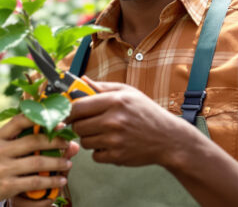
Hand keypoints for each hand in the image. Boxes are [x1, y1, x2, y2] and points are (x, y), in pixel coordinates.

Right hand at [0, 114, 72, 205]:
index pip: (19, 121)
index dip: (41, 119)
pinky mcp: (7, 186)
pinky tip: (59, 180)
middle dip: (56, 141)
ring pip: (38, 163)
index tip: (58, 120)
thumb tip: (38, 127)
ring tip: (68, 163)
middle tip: (69, 142)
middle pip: (34, 141)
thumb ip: (12, 137)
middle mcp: (0, 151)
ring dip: (57, 163)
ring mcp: (3, 169)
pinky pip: (34, 182)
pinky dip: (50, 182)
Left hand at [65, 77, 198, 168]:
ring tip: (104, 133)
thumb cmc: (147, 113)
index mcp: (114, 101)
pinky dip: (100, 152)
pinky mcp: (117, 156)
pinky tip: (111, 144)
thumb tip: (81, 80)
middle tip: (90, 122)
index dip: (68, 110)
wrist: (168, 138)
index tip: (68, 113)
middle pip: (77, 126)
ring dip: (90, 138)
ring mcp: (114, 140)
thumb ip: (102, 86)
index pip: (77, 107)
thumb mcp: (128, 92)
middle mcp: (113, 120)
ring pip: (84, 142)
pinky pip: (95, 155)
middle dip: (80, 124)